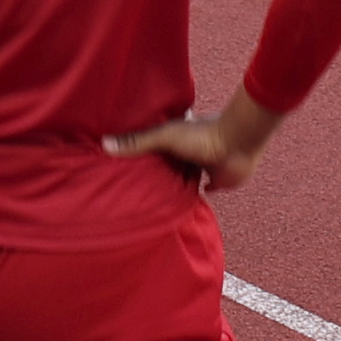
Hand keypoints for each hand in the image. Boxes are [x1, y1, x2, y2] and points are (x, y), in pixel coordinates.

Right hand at [106, 93, 280, 190]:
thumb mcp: (164, 136)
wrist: (237, 144)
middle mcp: (188, 151)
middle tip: (135, 184)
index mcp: (176, 137)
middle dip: (158, 171)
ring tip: (153, 198)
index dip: (143, 152)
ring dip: (175, 185)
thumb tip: (104, 144)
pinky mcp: (216, 181)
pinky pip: (203, 191)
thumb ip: (138, 142)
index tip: (125, 162)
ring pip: (184, 177)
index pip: (155, 145)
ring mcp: (203, 166)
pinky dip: (195, 197)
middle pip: (169, 163)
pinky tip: (182, 205)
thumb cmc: (202, 135)